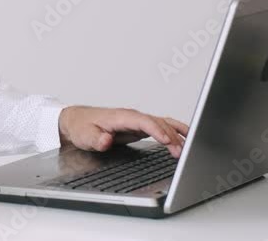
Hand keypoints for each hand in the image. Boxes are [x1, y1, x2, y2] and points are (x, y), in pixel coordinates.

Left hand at [58, 106, 189, 157]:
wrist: (78, 121)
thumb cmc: (82, 126)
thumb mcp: (85, 135)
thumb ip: (96, 138)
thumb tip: (106, 140)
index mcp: (121, 116)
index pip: (143, 121)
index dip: (156, 130)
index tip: (166, 141)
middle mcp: (132, 116)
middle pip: (157, 123)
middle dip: (171, 136)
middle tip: (181, 152)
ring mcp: (138, 121)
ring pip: (163, 124)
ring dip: (176, 134)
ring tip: (190, 147)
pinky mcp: (140, 127)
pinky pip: (162, 127)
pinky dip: (175, 132)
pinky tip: (186, 138)